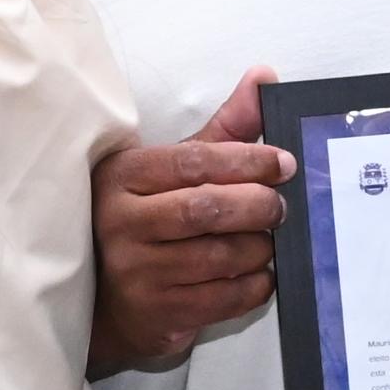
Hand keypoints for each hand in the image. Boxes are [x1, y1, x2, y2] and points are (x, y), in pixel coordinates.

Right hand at [92, 68, 292, 373]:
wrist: (106, 301)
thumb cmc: (146, 223)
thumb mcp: (172, 172)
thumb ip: (222, 129)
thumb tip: (265, 77)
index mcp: (121, 176)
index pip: (193, 162)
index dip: (247, 160)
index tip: (284, 164)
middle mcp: (120, 222)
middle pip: (207, 209)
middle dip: (258, 205)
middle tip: (281, 206)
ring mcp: (136, 271)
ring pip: (219, 255)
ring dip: (259, 248)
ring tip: (268, 239)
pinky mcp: (156, 312)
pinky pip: (223, 297)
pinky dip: (254, 284)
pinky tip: (258, 272)